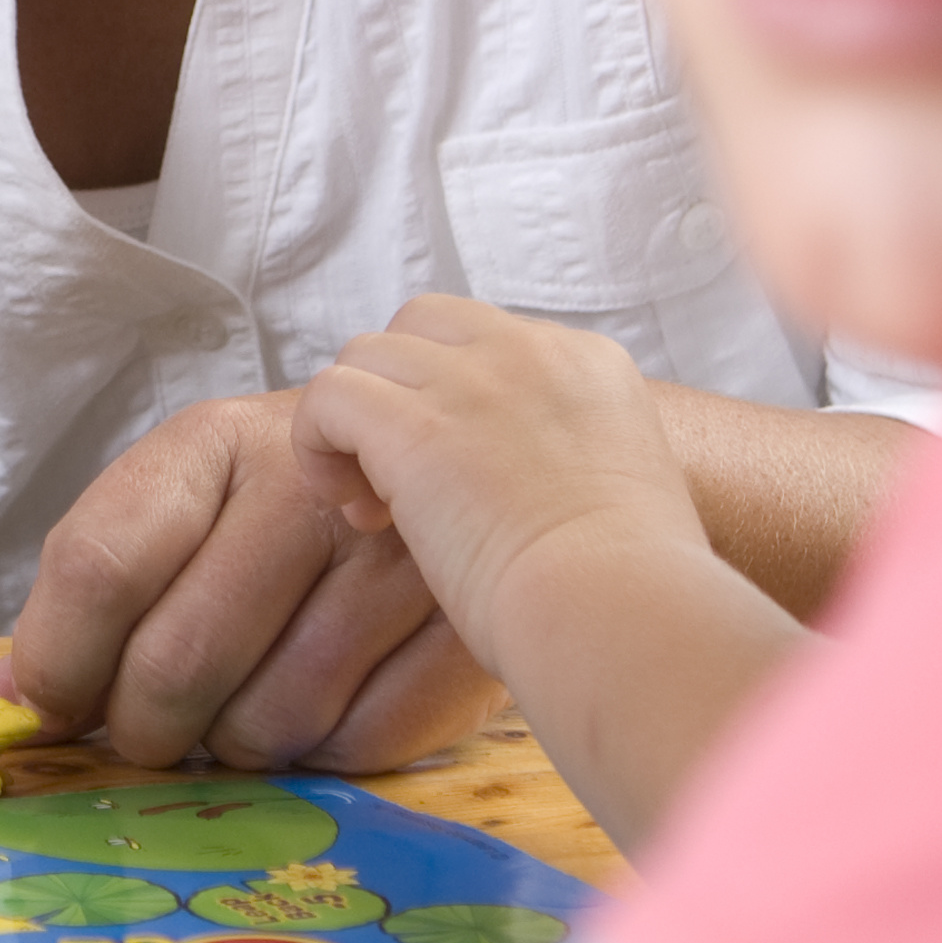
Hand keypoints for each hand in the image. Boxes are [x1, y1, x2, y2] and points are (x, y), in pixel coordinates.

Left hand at [0, 389, 505, 772]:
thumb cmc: (277, 510)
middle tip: (160, 725)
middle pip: (175, 664)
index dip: (58, 665)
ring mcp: (395, 555)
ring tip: (250, 703)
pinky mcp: (468, 627)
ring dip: (239, 745)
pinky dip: (326, 755)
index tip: (51, 709)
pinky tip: (325, 708)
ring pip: (267, 723)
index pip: (98, 567)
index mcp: (210, 443)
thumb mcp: (173, 520)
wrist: (454, 465)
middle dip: (146, 728)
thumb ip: (77, 611)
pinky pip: (359, 747)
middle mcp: (305, 484)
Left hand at [292, 298, 710, 646]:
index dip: (455, 401)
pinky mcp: (414, 425)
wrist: (623, 616)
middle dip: (398, 390)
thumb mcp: (614, 496)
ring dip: (354, 422)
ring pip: (368, 354)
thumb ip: (564, 462)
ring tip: (370, 505)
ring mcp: (471, 380)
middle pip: (422, 326)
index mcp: (590, 365)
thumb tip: (510, 488)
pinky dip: (317, 443)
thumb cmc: (625, 596)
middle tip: (402, 485)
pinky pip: (329, 394)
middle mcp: (531, 353)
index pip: (491, 343)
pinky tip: (344, 504)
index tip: (459, 479)